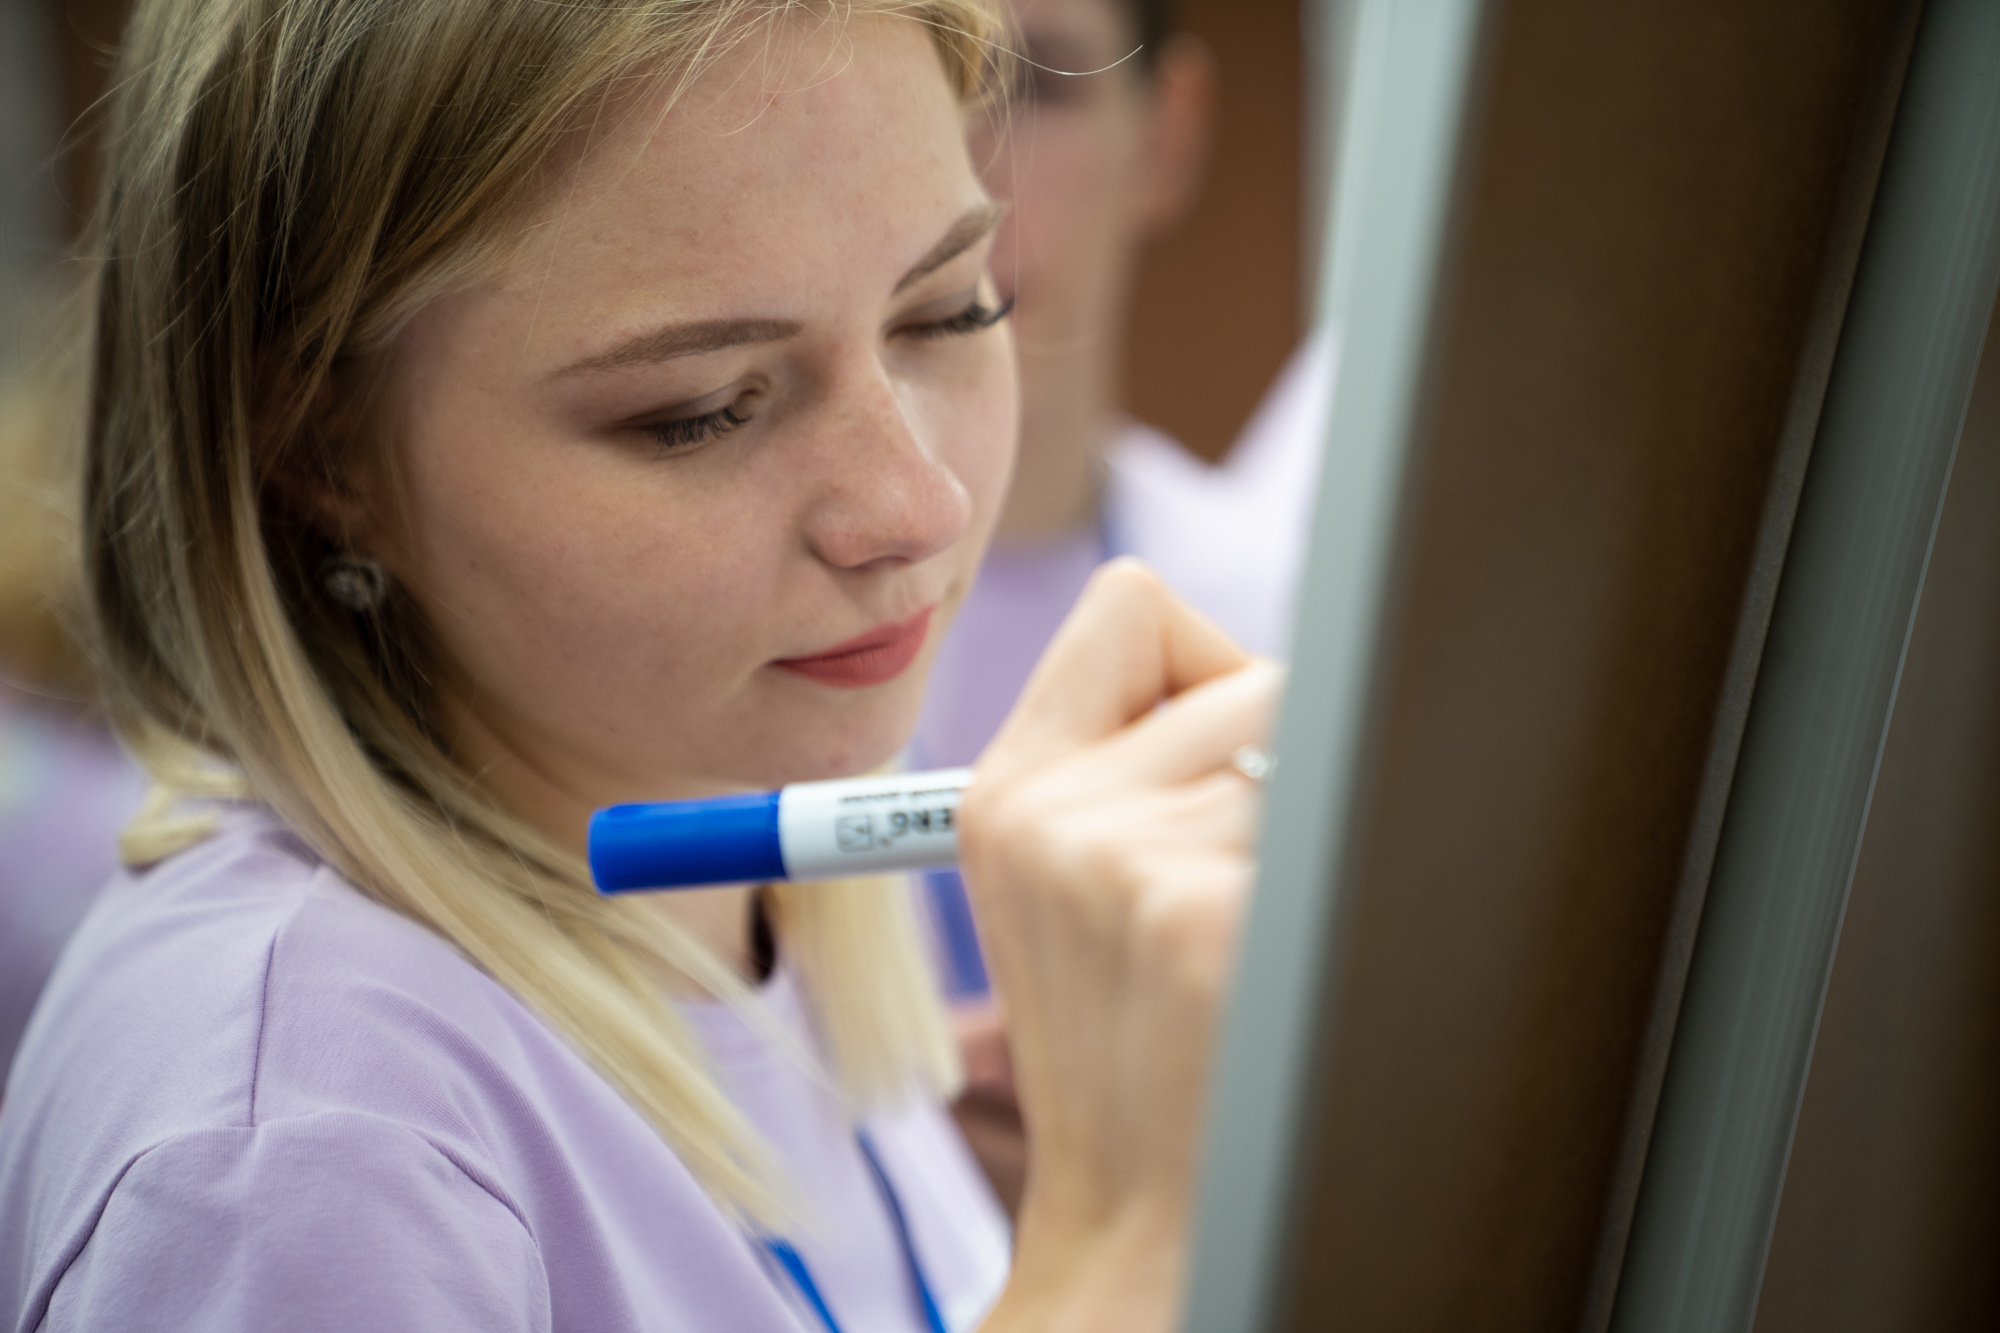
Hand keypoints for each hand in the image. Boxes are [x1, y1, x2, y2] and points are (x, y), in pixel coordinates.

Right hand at [960, 559, 1280, 1332]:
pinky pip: (1343, 821)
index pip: (1133, 605)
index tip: (1217, 763)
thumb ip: (1134, 762)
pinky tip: (1301, 966)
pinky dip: (1351, 883)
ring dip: (1321, 825)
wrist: (1144, 1218)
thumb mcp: (1071, 891)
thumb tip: (1289, 667)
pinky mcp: (1203, 916)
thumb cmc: (1139, 1048)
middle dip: (1287, 759)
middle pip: (1255, 672)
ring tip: (1277, 934)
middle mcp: (1048, 812)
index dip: (1202, 667)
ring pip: (1309, 742)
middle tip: (1259, 885)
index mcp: (1006, 792)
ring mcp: (1120, 861)